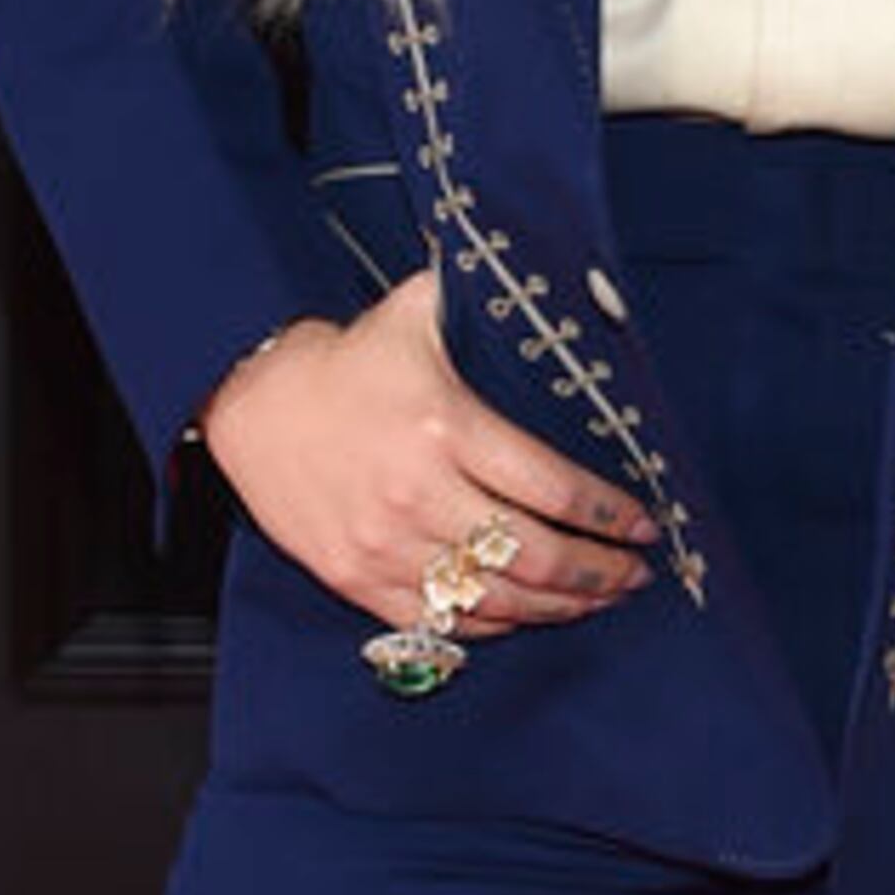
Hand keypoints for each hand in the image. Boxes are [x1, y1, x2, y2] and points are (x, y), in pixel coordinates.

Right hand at [199, 280, 657, 634]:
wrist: (252, 405)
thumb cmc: (345, 362)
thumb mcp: (416, 314)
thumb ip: (481, 298)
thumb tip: (551, 270)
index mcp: (445, 428)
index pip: (554, 488)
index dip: (610, 516)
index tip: (643, 524)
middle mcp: (419, 494)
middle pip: (536, 555)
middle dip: (601, 572)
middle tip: (633, 573)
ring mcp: (387, 545)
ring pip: (497, 598)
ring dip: (560, 607)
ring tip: (596, 599)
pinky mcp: (358, 579)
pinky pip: (443, 622)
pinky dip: (496, 625)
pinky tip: (528, 613)